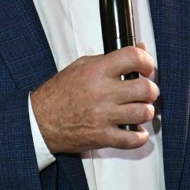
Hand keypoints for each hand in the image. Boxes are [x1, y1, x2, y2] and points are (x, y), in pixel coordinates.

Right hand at [30, 45, 158, 153]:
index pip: (133, 57)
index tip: (146, 67)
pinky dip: (139, 136)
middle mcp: (102, 93)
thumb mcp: (81, 66)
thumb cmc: (59, 93)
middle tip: (145, 92)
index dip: (146, 61)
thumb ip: (111, 58)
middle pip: (145, 89)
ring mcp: (103, 116)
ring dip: (145, 112)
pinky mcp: (103, 137)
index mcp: (96, 71)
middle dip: (150, 90)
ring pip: (143, 113)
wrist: (40, 120)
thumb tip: (139, 50)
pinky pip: (133, 139)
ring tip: (137, 110)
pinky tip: (134, 130)